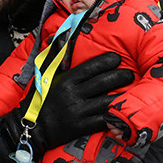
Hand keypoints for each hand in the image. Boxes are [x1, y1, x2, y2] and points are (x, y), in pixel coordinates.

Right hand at [7, 52, 133, 153]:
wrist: (31, 127)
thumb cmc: (40, 99)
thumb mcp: (47, 75)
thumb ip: (57, 57)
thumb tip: (62, 35)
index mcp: (66, 80)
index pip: (91, 67)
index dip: (107, 62)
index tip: (117, 58)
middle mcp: (73, 94)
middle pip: (103, 82)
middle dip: (120, 76)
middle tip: (130, 74)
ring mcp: (77, 111)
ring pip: (106, 101)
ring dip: (121, 96)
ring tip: (132, 91)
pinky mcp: (80, 127)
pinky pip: (101, 120)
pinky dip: (113, 116)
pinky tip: (122, 112)